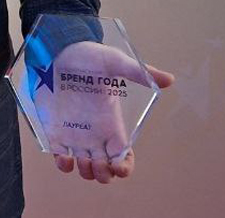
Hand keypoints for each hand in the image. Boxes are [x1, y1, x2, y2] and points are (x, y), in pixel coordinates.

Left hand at [33, 41, 174, 183]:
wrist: (58, 50)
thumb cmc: (87, 56)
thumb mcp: (114, 62)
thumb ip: (139, 73)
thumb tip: (169, 80)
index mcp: (112, 123)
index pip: (124, 155)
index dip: (124, 167)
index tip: (118, 166)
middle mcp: (96, 134)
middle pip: (105, 169)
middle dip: (104, 174)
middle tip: (98, 161)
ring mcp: (75, 134)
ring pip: (85, 168)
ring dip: (86, 171)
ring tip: (82, 159)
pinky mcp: (55, 132)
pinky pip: (60, 158)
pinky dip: (63, 165)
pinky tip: (64, 157)